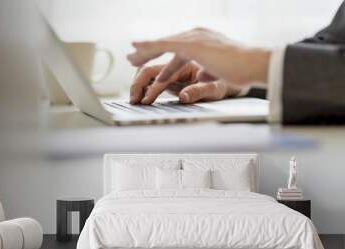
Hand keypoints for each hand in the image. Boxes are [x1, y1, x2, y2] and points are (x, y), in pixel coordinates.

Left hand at [128, 27, 270, 89]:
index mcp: (203, 40)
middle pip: (167, 43)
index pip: (177, 48)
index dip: (162, 54)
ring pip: (163, 43)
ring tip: (130, 58)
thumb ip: (207, 71)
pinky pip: (165, 45)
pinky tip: (137, 49)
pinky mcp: (193, 44)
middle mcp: (197, 35)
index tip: (149, 60)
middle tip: (132, 57)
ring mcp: (195, 37)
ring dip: (145, 51)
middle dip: (148, 51)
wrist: (254, 65)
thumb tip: (201, 76)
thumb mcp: (219, 71)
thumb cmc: (242, 70)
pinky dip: (150, 46)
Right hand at [130, 61, 240, 104]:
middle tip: (133, 100)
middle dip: (137, 83)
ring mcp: (176, 67)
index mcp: (186, 59)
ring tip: (134, 98)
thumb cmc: (227, 81)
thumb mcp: (216, 89)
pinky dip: (147, 85)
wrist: (236, 76)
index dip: (151, 87)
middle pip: (149, 68)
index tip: (145, 101)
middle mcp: (178, 61)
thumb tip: (183, 97)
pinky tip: (143, 95)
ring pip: (150, 71)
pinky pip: (155, 76)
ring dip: (139, 83)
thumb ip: (199, 91)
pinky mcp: (175, 74)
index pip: (160, 72)